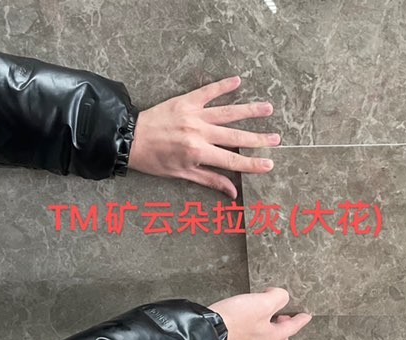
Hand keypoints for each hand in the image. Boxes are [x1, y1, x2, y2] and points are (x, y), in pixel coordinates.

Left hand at [128, 76, 279, 197]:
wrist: (128, 138)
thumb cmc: (154, 160)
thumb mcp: (182, 174)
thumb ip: (210, 180)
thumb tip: (233, 192)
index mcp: (198, 153)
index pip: (232, 160)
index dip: (252, 163)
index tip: (269, 164)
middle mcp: (199, 133)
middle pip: (236, 136)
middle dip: (258, 138)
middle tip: (277, 138)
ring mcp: (194, 115)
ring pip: (227, 112)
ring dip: (249, 111)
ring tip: (268, 108)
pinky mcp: (186, 101)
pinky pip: (207, 92)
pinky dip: (222, 86)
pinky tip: (237, 81)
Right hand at [208, 288, 311, 339]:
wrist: (207, 328)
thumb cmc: (236, 318)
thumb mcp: (262, 302)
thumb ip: (278, 297)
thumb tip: (280, 296)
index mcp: (271, 337)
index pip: (292, 328)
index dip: (300, 320)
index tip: (306, 316)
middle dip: (284, 331)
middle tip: (282, 318)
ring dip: (270, 330)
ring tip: (266, 316)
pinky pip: (252, 338)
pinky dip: (256, 329)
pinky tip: (250, 320)